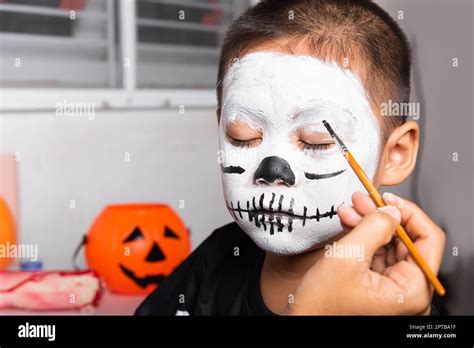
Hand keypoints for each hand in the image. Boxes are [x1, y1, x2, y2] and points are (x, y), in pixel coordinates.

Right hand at [286, 192, 445, 314]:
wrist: (302, 322)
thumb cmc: (321, 305)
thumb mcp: (347, 257)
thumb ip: (374, 228)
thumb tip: (391, 210)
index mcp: (411, 291)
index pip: (428, 240)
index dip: (409, 214)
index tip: (388, 199)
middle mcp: (408, 292)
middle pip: (407, 240)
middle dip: (382, 216)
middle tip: (363, 200)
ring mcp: (394, 290)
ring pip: (390, 244)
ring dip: (369, 223)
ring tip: (351, 208)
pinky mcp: (379, 286)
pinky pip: (378, 253)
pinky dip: (364, 236)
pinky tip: (350, 222)